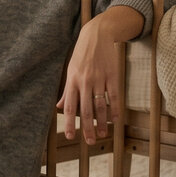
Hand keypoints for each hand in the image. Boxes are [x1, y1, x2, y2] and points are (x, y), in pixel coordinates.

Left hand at [57, 9, 134, 144]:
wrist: (97, 35)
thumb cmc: (81, 55)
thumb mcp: (70, 70)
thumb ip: (67, 91)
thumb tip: (60, 108)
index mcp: (72, 81)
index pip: (70, 106)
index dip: (70, 122)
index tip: (70, 136)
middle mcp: (85, 81)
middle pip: (86, 109)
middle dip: (87, 128)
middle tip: (89, 142)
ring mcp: (99, 78)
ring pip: (100, 105)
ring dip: (102, 122)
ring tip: (103, 135)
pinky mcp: (112, 75)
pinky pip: (114, 95)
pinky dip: (115, 108)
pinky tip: (115, 120)